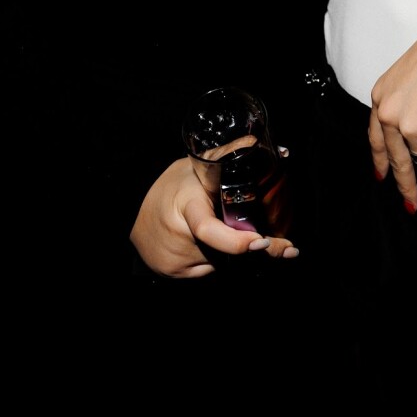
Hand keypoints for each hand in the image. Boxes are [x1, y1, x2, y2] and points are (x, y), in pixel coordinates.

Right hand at [130, 156, 299, 278]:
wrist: (132, 209)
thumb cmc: (171, 186)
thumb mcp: (196, 167)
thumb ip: (227, 157)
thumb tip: (259, 144)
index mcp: (186, 207)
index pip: (208, 229)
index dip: (236, 241)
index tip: (262, 241)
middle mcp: (179, 238)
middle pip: (226, 252)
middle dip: (254, 249)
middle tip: (285, 248)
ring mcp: (175, 260)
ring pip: (221, 264)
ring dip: (235, 255)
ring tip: (238, 237)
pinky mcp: (174, 273)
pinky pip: (209, 271)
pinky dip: (218, 261)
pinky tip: (213, 247)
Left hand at [369, 24, 416, 211]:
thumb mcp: (407, 73)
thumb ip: (405, 99)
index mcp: (379, 97)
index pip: (376, 138)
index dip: (380, 161)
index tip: (381, 177)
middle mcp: (389, 115)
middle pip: (396, 160)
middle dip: (406, 187)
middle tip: (411, 206)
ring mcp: (410, 127)